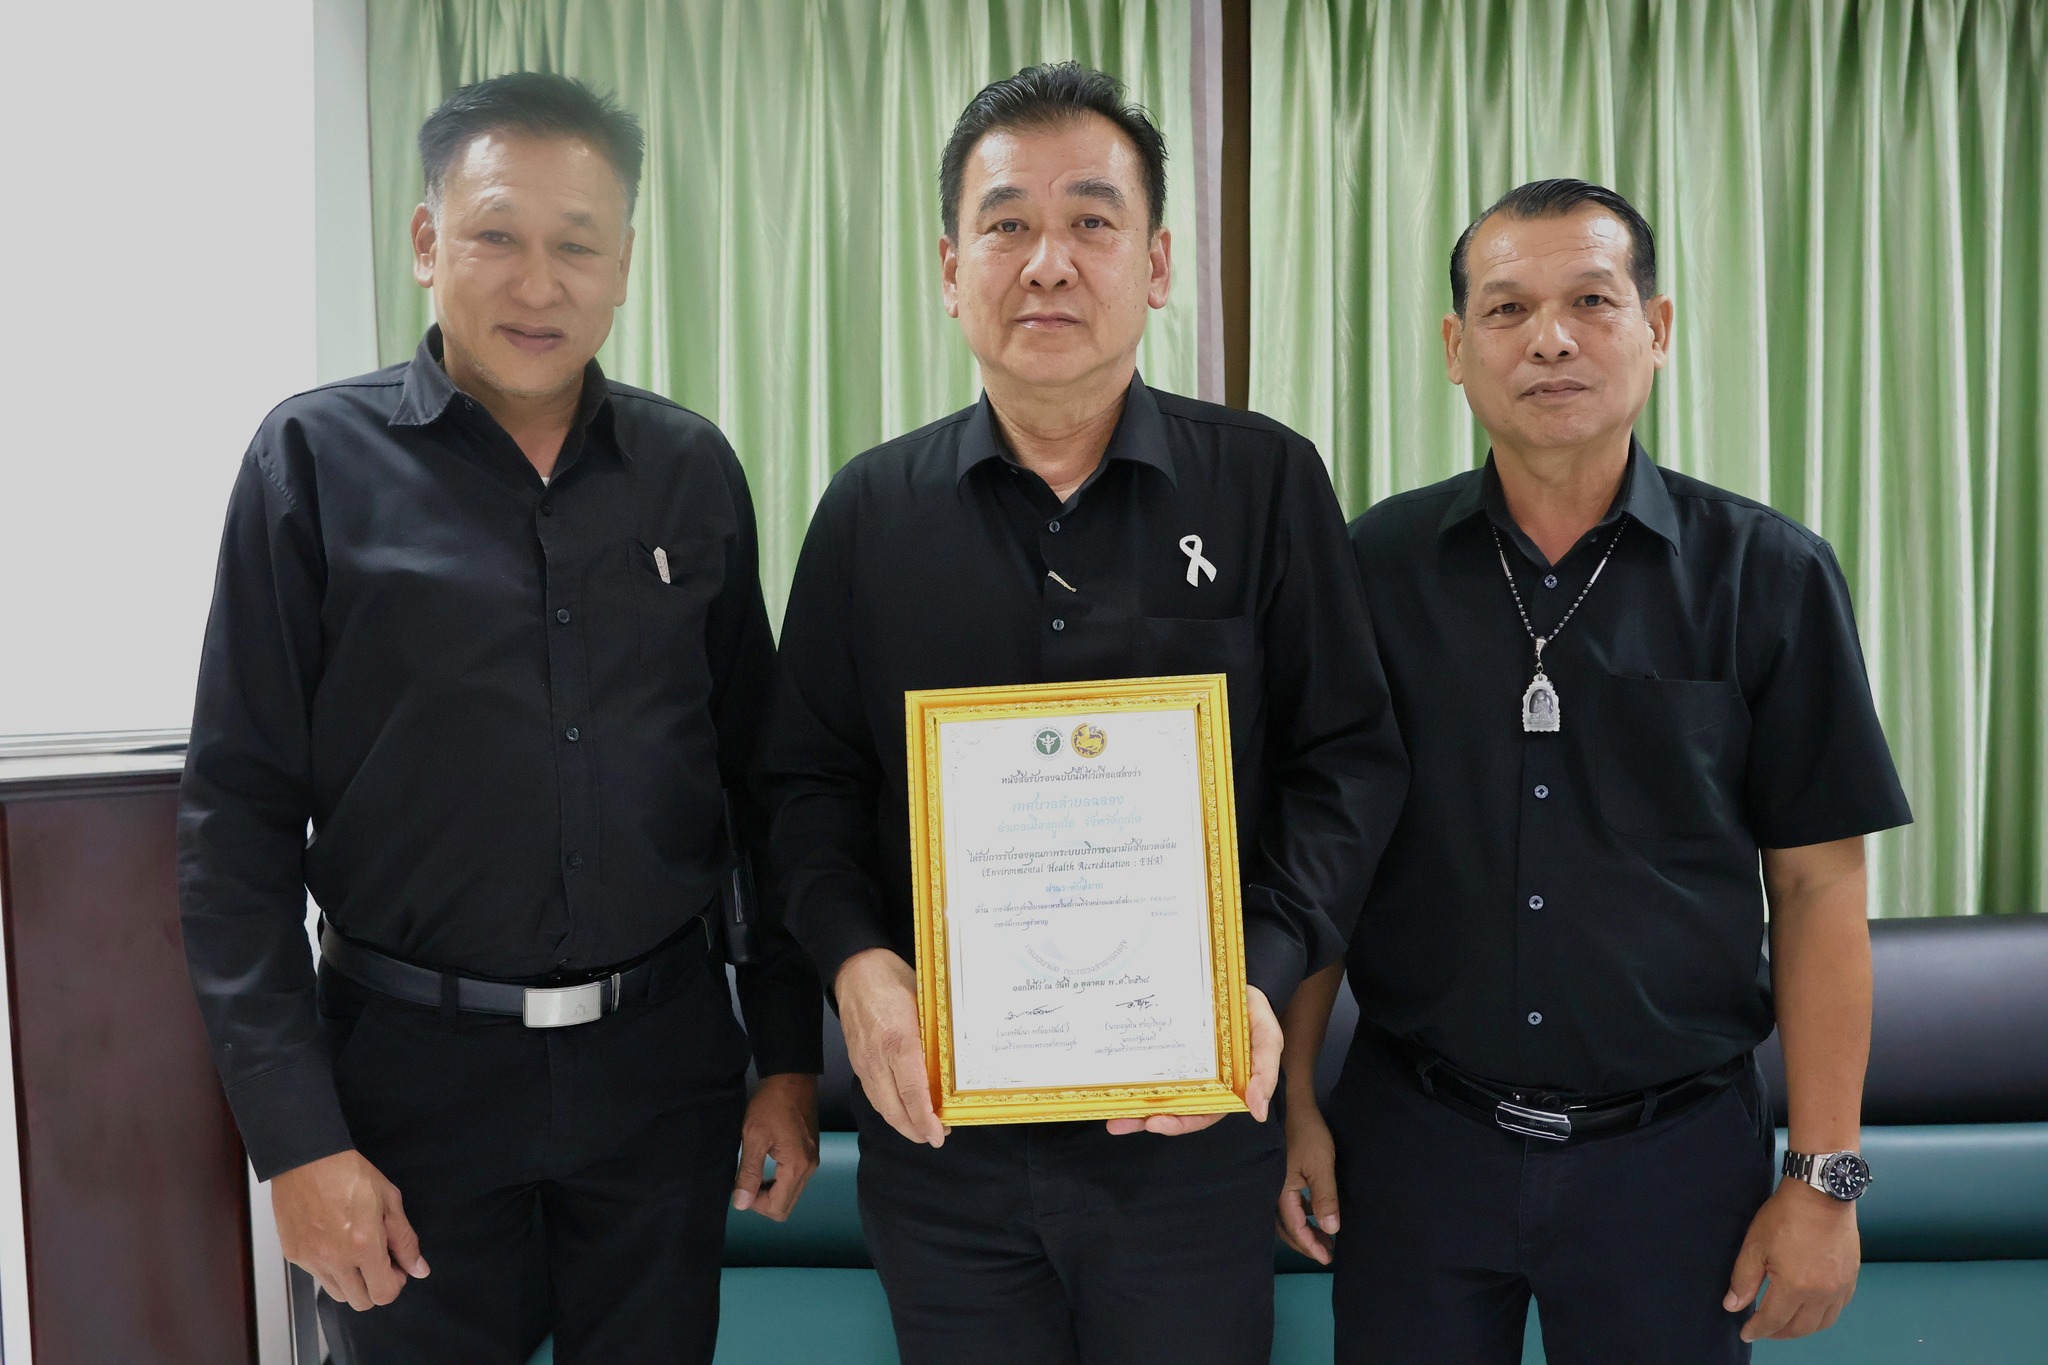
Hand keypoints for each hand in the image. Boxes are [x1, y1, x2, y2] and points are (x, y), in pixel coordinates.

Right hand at [271, 1149, 428, 1310]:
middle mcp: (334, 1258)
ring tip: (356, 1252)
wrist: (307, 1159)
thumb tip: (418, 1268)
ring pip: (338, 1294)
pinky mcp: (294, 1255)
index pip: (384, 1293)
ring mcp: (311, 1259)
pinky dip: (331, 1269)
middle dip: (375, 1286)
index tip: (397, 1267)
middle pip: (361, 1302)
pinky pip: (318, 1276)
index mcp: (363, 1245)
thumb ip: (405, 1240)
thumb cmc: (349, 1173)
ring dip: (353, 1282)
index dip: (396, 1283)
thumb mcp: (389, 1201)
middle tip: (379, 1261)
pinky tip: (336, 1243)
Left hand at [732, 1073, 820, 1219]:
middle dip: (763, 1201)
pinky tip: (766, 1166)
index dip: (755, 1204)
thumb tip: (741, 1204)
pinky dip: (779, 1181)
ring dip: (771, 1192)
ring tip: (753, 1173)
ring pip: (791, 1194)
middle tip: (745, 1181)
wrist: (791, 1076)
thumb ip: (749, 1173)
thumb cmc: (770, 1104)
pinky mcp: (810, 1153)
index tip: (741, 1186)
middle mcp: (810, 1168)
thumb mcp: (753, 1137)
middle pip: (786, 1206)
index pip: (778, 1208)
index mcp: (797, 1166)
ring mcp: (812, 1161)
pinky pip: (795, 1181)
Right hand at [836, 948, 944, 1145]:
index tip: (938, 1135)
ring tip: (923, 1128)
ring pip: (881, 1106)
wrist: (855, 968)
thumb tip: (955, 1065)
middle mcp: (877, 1058)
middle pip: (894, 1109)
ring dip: (902, 1123)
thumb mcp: (924, 1004)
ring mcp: (863, 1062)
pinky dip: (889, 1108)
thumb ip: (935, 1037)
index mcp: (899, 1041)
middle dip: (915, 1130)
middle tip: (936, 1137)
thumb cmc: (893, 980)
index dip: (925, 1119)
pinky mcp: (856, 1061)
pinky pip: (873, 1093)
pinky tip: (903, 1109)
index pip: (912, 1092)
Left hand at [1106, 985, 1282, 1135]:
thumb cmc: (1254, 1014)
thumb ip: (1264, 1073)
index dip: (1180, 1122)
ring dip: (1132, 1106)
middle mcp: (1200, 1081)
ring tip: (1109, 1115)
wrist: (1233, 981)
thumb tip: (1259, 1112)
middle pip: (1173, 1108)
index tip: (1156, 1122)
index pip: (1201, 1113)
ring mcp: (1180, 1065)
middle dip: (1146, 1118)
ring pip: (1157, 1092)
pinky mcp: (1166, 1049)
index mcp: (1224, 1087)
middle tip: (1119, 1123)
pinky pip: (1149, 1066)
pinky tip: (1110, 1082)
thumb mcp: (1268, 1040)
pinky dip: (1132, 1077)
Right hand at [1275, 1093, 1339, 1263]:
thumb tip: (1331, 1230)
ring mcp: (1273, 1182)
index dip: (1310, 1246)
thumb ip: (1325, 1198)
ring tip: (1323, 1237)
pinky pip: (1286, 1204)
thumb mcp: (1321, 1166)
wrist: (1291, 1103)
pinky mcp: (1277, 1174)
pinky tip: (1312, 1211)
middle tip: (1326, 1252)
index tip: (1327, 1258)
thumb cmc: (1307, 1133)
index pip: (1295, 1229)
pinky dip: (1299, 1214)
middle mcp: (1272, 1191)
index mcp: (1281, 1192)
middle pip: (1286, 1228)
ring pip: (1285, 1217)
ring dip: (1303, 1229)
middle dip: (1306, 1242)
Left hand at [1724, 1180, 1859, 1340]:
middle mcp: (1821, 1293)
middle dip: (1778, 1333)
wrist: (1820, 1194)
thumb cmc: (1785, 1216)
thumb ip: (1743, 1280)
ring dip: (1802, 1328)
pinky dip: (1822, 1315)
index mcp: (1794, 1286)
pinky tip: (1810, 1309)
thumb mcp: (1754, 1246)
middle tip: (1764, 1330)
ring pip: (1822, 1322)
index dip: (1757, 1330)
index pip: (1773, 1320)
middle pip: (1799, 1327)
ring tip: (1785, 1323)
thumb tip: (1733, 1306)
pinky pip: (1838, 1308)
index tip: (1746, 1333)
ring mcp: (1840, 1286)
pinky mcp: (1851, 1277)